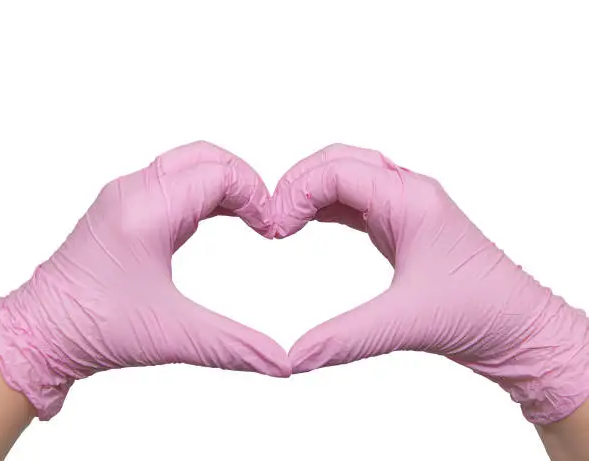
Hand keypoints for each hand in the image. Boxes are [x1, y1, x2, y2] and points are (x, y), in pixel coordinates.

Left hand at [0, 141, 289, 420]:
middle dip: (245, 182)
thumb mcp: (173, 337)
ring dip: (225, 185)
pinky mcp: (124, 206)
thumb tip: (282, 364)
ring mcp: (125, 195)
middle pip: (205, 157)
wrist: (42, 332)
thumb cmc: (94, 329)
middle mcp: (133, 192)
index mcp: (145, 211)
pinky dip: (204, 193)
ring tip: (250, 219)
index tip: (270, 230)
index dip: (256, 197)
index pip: (218, 174)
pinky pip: (173, 180)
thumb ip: (234, 346)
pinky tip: (219, 218)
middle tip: (265, 217)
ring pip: (189, 164)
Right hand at [271, 143, 588, 424]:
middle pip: (338, 160)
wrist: (519, 327)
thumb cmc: (481, 313)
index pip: (337, 172)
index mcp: (411, 200)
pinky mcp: (402, 225)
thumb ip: (344, 338)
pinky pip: (355, 200)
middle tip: (270, 218)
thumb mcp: (405, 324)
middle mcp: (408, 193)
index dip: (296, 193)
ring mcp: (405, 206)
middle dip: (297, 183)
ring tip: (282, 220)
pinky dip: (325, 205)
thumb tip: (293, 357)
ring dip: (310, 190)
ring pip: (346, 175)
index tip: (274, 228)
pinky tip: (306, 223)